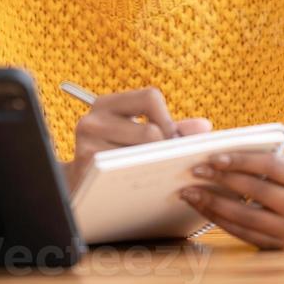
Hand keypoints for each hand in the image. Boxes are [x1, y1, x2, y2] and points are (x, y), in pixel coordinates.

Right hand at [62, 86, 210, 193]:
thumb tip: (205, 127)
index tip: (173, 140)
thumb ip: (172, 130)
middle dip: (166, 149)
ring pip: (141, 151)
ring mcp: (87, 142)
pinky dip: (142, 177)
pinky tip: (141, 183)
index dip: (169, 119)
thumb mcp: (137, 136)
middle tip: (170, 163)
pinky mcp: (87, 165)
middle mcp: (94, 118)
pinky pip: (127, 170)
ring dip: (157, 165)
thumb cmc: (114, 156)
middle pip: (151, 130)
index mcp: (107, 104)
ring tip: (158, 173)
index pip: (150, 97)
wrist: (77, 186)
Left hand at [179, 152, 283, 248]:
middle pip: (257, 191)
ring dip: (213, 202)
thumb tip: (213, 147)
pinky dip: (217, 219)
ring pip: (245, 216)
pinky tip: (202, 207)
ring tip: (190, 192)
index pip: (270, 165)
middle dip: (222, 180)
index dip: (241, 160)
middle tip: (195, 172)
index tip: (212, 158)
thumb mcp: (280, 163)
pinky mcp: (274, 245)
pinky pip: (240, 233)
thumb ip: (255, 155)